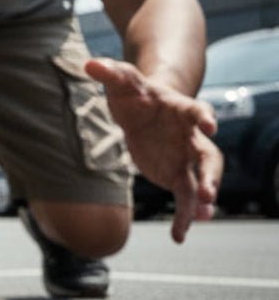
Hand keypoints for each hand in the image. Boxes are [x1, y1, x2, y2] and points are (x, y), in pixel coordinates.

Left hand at [84, 57, 222, 243]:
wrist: (144, 108)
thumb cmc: (135, 93)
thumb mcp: (122, 80)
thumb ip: (110, 72)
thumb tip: (88, 63)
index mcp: (182, 109)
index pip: (199, 111)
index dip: (205, 116)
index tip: (210, 125)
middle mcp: (192, 137)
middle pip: (208, 156)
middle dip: (210, 174)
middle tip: (208, 192)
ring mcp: (187, 158)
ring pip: (200, 181)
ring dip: (201, 200)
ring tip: (200, 218)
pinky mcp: (177, 175)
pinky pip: (184, 198)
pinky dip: (183, 217)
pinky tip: (179, 236)